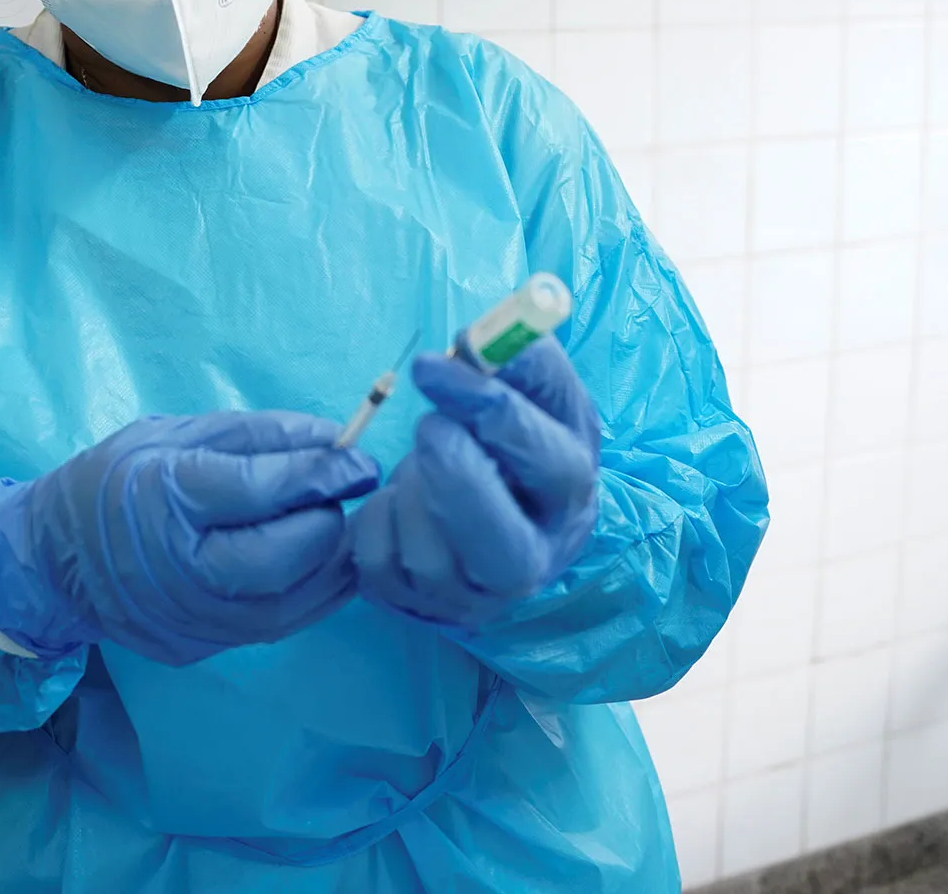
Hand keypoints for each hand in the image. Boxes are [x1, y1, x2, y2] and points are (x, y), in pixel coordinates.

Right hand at [0, 411, 379, 666]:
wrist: (52, 561)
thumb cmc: (115, 479)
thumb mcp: (174, 434)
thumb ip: (256, 435)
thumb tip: (333, 439)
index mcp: (163, 498)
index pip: (258, 491)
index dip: (319, 474)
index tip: (360, 458)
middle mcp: (176, 568)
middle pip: (278, 559)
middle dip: (326, 523)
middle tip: (343, 494)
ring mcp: (188, 618)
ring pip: (288, 604)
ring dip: (331, 563)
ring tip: (341, 525)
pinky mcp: (200, 647)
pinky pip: (275, 626)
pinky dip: (313, 595)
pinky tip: (324, 563)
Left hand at [349, 338, 601, 629]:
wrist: (502, 523)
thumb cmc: (520, 448)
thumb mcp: (541, 403)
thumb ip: (522, 365)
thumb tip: (479, 338)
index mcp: (570, 499)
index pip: (549, 464)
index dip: (491, 410)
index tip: (433, 365)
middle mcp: (532, 562)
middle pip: (496, 536)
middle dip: (451, 471)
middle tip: (427, 423)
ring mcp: (474, 597)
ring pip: (428, 553)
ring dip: (411, 490)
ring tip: (422, 462)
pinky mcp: (418, 609)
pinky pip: (379, 562)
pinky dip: (377, 518)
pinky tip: (400, 502)